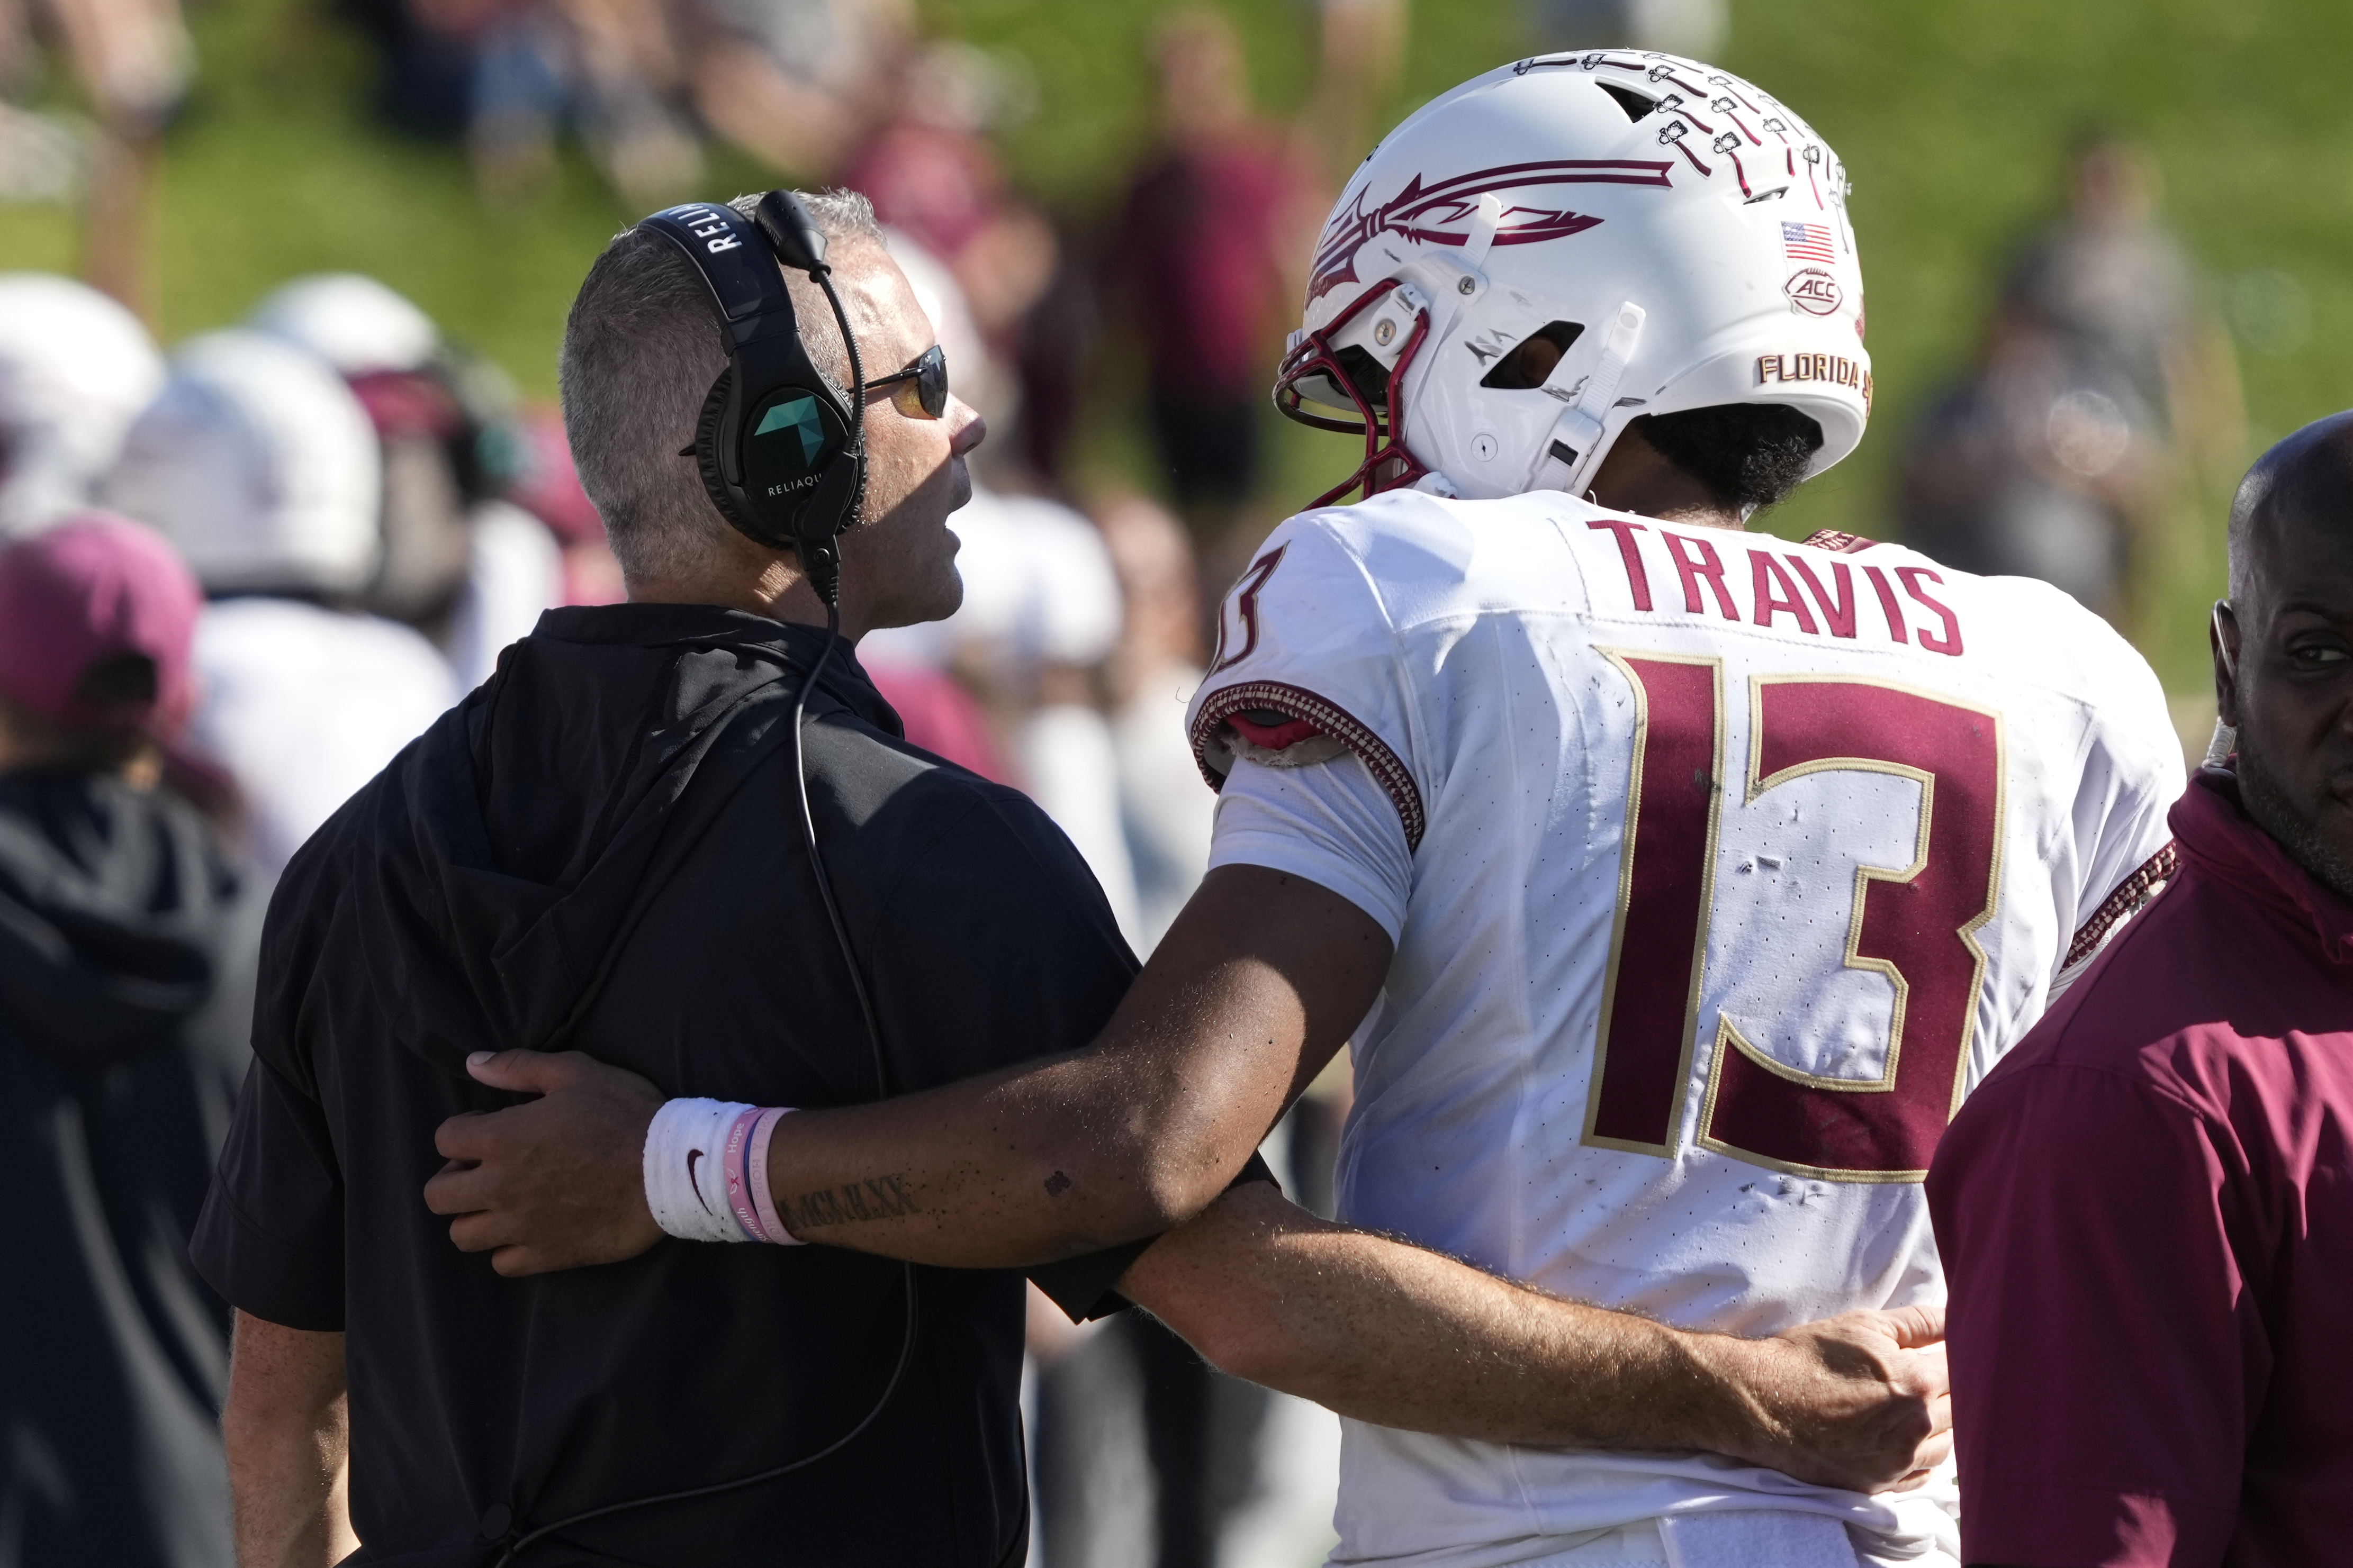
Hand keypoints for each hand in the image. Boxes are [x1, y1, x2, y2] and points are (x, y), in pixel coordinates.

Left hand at [423, 1049, 665, 1276]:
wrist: (672, 1170)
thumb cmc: (625, 1114)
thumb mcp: (575, 1073)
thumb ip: (518, 1067)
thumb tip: (472, 1063)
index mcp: (501, 1139)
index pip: (445, 1139)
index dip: (463, 1129)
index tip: (489, 1126)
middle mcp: (499, 1188)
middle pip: (437, 1196)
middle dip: (453, 1179)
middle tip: (485, 1169)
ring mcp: (520, 1227)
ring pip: (462, 1235)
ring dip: (475, 1217)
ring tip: (503, 1203)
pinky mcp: (546, 1255)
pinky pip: (502, 1263)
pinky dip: (507, 1248)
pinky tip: (529, 1229)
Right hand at [1711, 1305, 1951, 1494]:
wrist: (1760, 1400)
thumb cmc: (1808, 1357)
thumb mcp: (1863, 1325)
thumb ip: (1918, 1322)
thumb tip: (1956, 1316)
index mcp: (1917, 1385)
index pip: (1965, 1372)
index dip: (1959, 1358)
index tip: (1948, 1353)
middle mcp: (1916, 1429)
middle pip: (1962, 1411)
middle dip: (1952, 1390)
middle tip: (1930, 1376)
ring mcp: (1898, 1462)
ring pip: (1949, 1446)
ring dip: (1944, 1425)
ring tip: (1919, 1406)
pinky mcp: (1879, 1484)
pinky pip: (1923, 1475)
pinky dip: (1924, 1455)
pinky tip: (1908, 1437)